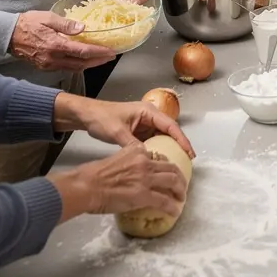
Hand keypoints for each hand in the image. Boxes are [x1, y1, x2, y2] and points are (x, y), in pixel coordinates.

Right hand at [9, 11, 114, 70]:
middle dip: (97, 61)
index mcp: (55, 45)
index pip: (82, 52)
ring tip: (100, 58)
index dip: (98, 52)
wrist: (7, 34)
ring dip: (88, 64)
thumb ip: (66, 24)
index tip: (110, 51)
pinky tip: (83, 59)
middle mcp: (52, 58)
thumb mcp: (48, 17)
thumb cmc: (27, 23)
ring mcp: (47, 65)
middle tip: (110, 56)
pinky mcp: (44, 67)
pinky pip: (64, 68)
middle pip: (81, 64)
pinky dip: (77, 65)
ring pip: (73, 68)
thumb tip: (82, 28)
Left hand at [52, 93, 193, 155]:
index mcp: (148, 112)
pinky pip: (152, 141)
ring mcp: (145, 124)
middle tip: (186, 162)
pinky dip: (157, 151)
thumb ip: (132, 144)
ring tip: (176, 164)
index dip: (181, 139)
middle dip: (179, 145)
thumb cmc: (102, 118)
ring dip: (168, 149)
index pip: (170, 126)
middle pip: (169, 132)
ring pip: (162, 137)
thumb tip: (146, 157)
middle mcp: (150, 117)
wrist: (87, 115)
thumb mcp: (117, 131)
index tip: (189, 152)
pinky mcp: (139, 132)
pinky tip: (159, 162)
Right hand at [54, 143, 188, 219]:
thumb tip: (132, 175)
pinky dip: (172, 206)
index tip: (168, 173)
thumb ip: (128, 163)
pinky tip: (175, 211)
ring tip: (181, 198)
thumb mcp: (115, 159)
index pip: (159, 156)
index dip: (166, 166)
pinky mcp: (144, 194)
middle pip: (171, 167)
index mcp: (137, 150)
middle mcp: (145, 161)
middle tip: (181, 186)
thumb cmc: (93, 175)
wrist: (86, 185)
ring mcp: (146, 178)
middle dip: (179, 177)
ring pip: (173, 181)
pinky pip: (164, 201)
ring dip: (180, 190)